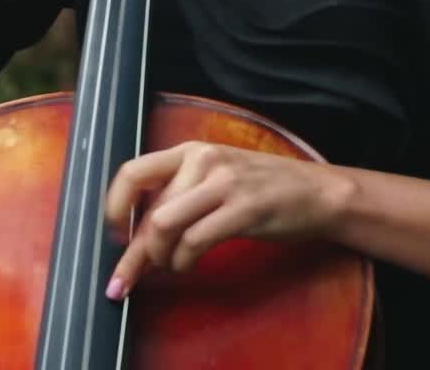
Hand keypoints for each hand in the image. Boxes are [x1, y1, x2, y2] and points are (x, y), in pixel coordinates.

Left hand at [103, 142, 354, 299]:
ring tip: (173, 265)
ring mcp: (225, 182)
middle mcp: (205, 159)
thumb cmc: (263, 188)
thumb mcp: (216, 178)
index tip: (113, 236)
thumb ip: (179, 195)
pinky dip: (183, 263)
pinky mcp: (244, 208)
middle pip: (150, 213)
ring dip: (160, 258)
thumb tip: (136, 236)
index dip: (113, 209)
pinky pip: (193, 243)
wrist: (316, 192)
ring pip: (164, 226)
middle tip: (132, 278)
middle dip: (137, 254)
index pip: (133, 172)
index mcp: (193, 150)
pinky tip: (190, 264)